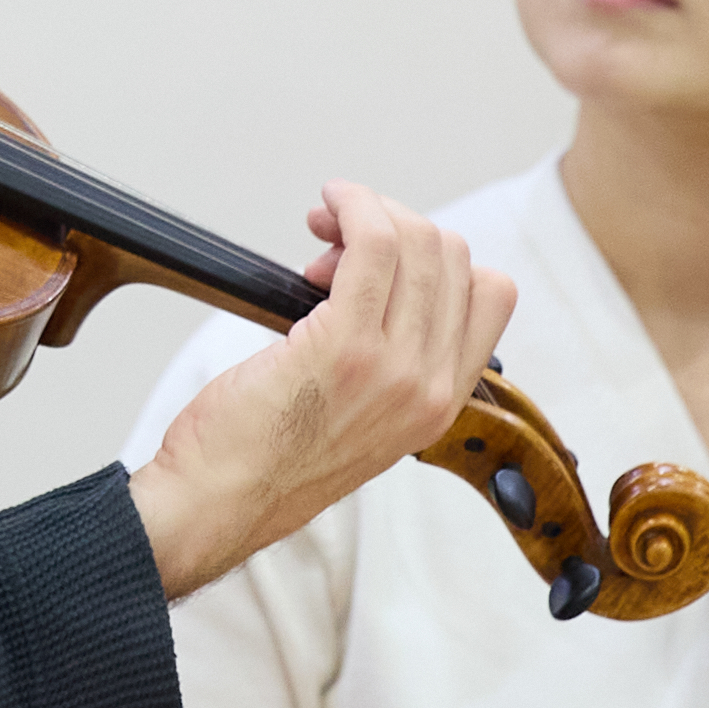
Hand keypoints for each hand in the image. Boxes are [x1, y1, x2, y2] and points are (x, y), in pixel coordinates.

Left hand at [129, 184, 516, 595]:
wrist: (219, 501)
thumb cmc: (266, 455)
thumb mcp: (362, 419)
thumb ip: (389, 359)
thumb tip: (373, 274)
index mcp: (442, 403)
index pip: (490, 295)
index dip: (437, 257)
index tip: (382, 261)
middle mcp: (431, 387)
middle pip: (452, 256)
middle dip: (395, 227)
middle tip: (335, 245)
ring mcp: (394, 368)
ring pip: (417, 242)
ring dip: (368, 212)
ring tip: (323, 233)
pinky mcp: (345, 346)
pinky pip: (373, 243)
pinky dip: (353, 206)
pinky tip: (328, 208)